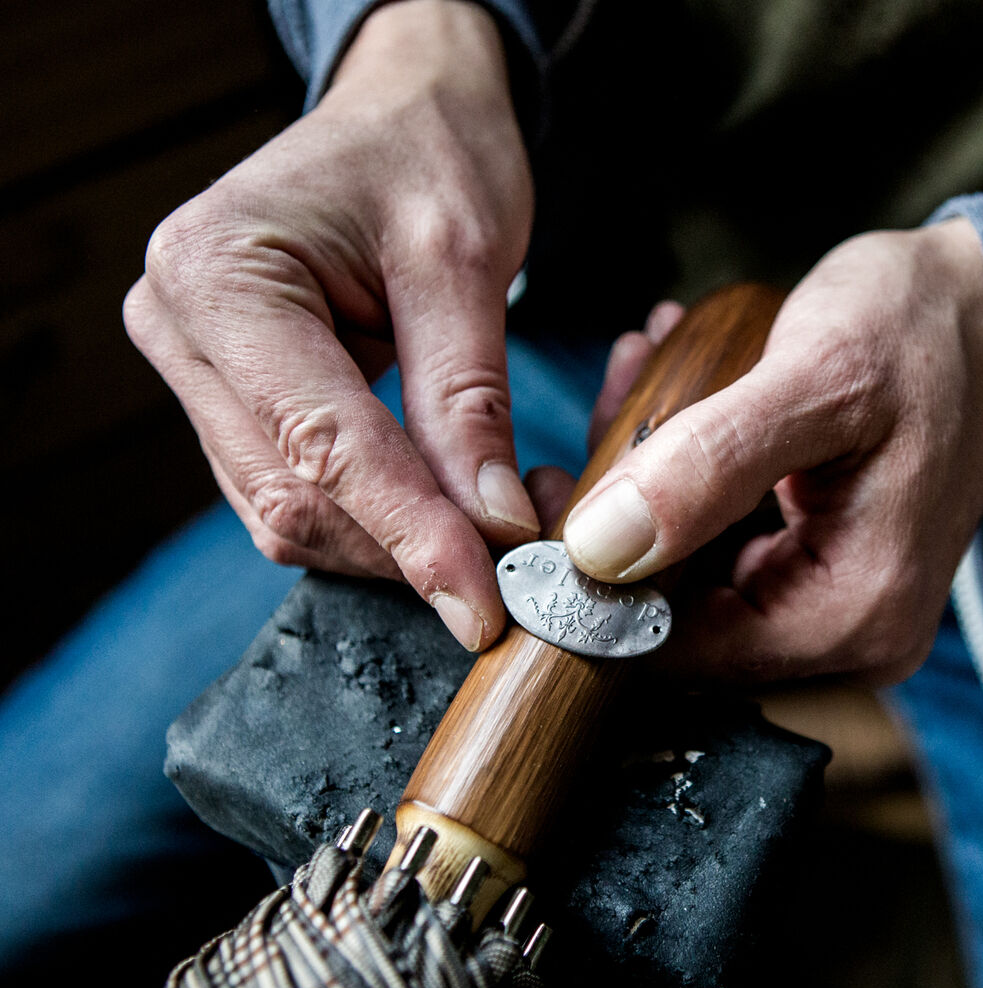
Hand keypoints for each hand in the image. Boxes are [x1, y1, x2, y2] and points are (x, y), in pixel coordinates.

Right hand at [123, 0, 535, 650]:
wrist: (401, 113)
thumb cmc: (429, 153)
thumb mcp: (463, 262)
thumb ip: (468, 403)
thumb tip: (494, 527)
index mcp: (219, 277)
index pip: (321, 444)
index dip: (410, 535)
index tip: (483, 603)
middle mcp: (183, 334)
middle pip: (297, 499)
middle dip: (412, 547)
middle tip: (522, 560)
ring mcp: (202, 378)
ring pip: (295, 517)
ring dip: (400, 546)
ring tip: (504, 524)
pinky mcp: (240, 406)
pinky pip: (304, 498)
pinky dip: (381, 523)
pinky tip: (451, 510)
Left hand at [563, 219, 982, 683]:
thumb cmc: (921, 335)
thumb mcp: (816, 380)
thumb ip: (709, 466)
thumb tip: (600, 550)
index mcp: (855, 615)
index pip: (683, 651)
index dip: (604, 588)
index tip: (561, 500)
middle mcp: (847, 637)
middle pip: (681, 617)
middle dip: (626, 521)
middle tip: (613, 417)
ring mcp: (832, 610)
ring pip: (691, 579)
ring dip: (652, 489)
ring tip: (648, 388)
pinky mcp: (815, 573)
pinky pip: (719, 549)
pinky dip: (687, 484)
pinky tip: (679, 403)